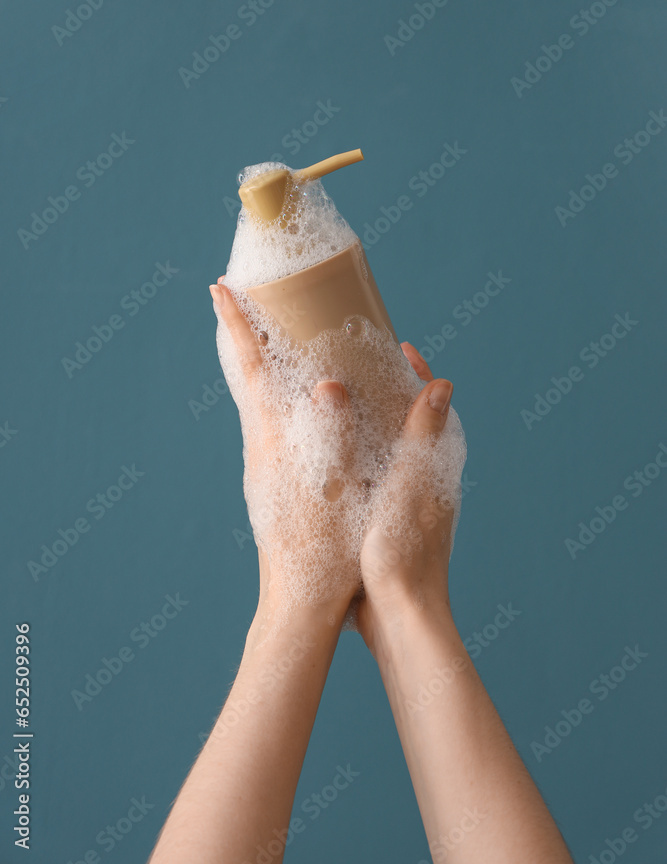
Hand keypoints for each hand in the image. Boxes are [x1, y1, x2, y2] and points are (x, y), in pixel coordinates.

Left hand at [210, 279, 361, 624]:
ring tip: (268, 333)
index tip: (220, 288)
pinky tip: (294, 398)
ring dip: (256, 361)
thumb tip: (328, 384)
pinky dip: (272, 390)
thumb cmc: (326, 551)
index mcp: (276, 441)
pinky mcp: (272, 479)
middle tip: (243, 298)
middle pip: (245, 376)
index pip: (252, 370)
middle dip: (240, 334)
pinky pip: (268, 418)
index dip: (235, 326)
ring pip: (255, 398)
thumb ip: (337, 435)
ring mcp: (264, 463)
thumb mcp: (341, 491)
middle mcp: (262, 446)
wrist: (300, 603)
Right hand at [355, 344, 454, 655]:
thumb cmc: (406, 553)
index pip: (429, 406)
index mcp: (434, 467)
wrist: (401, 618)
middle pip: (410, 424)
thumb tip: (443, 384)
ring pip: (391, 451)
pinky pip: (374, 478)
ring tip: (343, 401)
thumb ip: (422, 436)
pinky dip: (360, 457)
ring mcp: (408, 504)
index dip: (415, 374)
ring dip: (373, 424)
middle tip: (363, 366)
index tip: (397, 345)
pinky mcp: (388, 525)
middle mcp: (426, 481)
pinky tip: (333, 458)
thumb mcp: (409, 484)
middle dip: (392, 393)